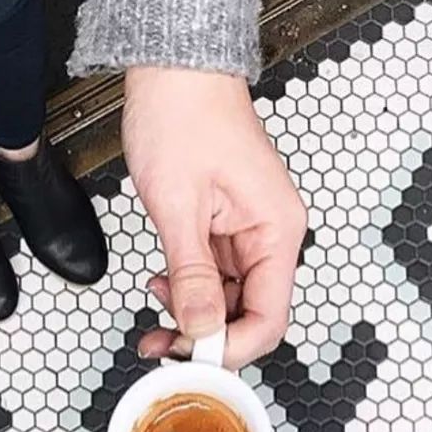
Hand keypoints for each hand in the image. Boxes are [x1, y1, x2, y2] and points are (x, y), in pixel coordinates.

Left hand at [122, 67, 305, 368]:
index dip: (231, 349)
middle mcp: (271, 237)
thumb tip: (201, 329)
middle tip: (161, 343)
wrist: (173, 72)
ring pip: (229, 301)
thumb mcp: (179, 207)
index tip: (193, 360)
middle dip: (205, 336)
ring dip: (192, 314)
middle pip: (250, 315)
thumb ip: (192, 276)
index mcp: (276, 232)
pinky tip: (162, 285)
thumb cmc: (182, 116)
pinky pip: (215, 278)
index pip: (268, 318)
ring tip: (155, 310)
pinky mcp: (228, 231)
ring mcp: (250, 235)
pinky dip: (188, 290)